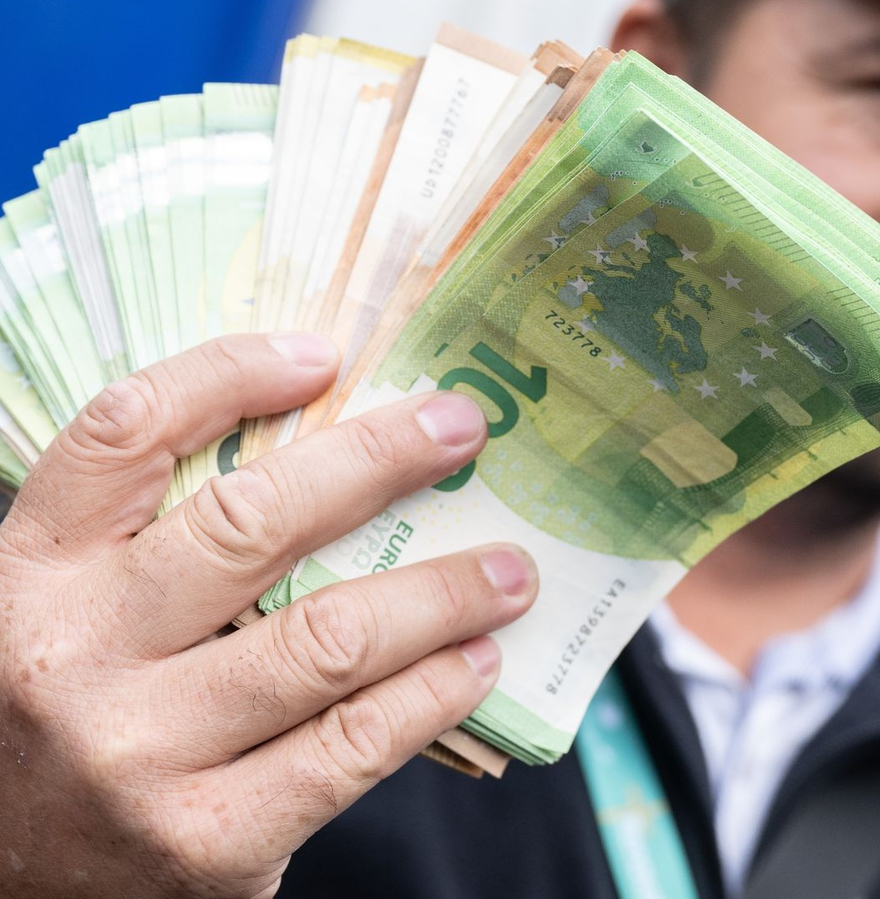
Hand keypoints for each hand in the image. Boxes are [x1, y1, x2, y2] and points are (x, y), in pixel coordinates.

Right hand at [0, 334, 537, 897]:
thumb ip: (164, 538)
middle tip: (464, 429)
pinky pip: (352, 745)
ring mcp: (138, 755)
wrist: (14, 888)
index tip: (325, 355)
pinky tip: (476, 662)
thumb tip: (340, 453)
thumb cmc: (71, 717)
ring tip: (510, 569)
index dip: (229, 373)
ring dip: (442, 591)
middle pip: (250, 523)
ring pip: (326, 638)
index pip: (124, 432)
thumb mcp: (77, 612)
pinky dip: (432, 694)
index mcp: (31, 572)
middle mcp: (72, 654)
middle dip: (380, 461)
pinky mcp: (205, 842)